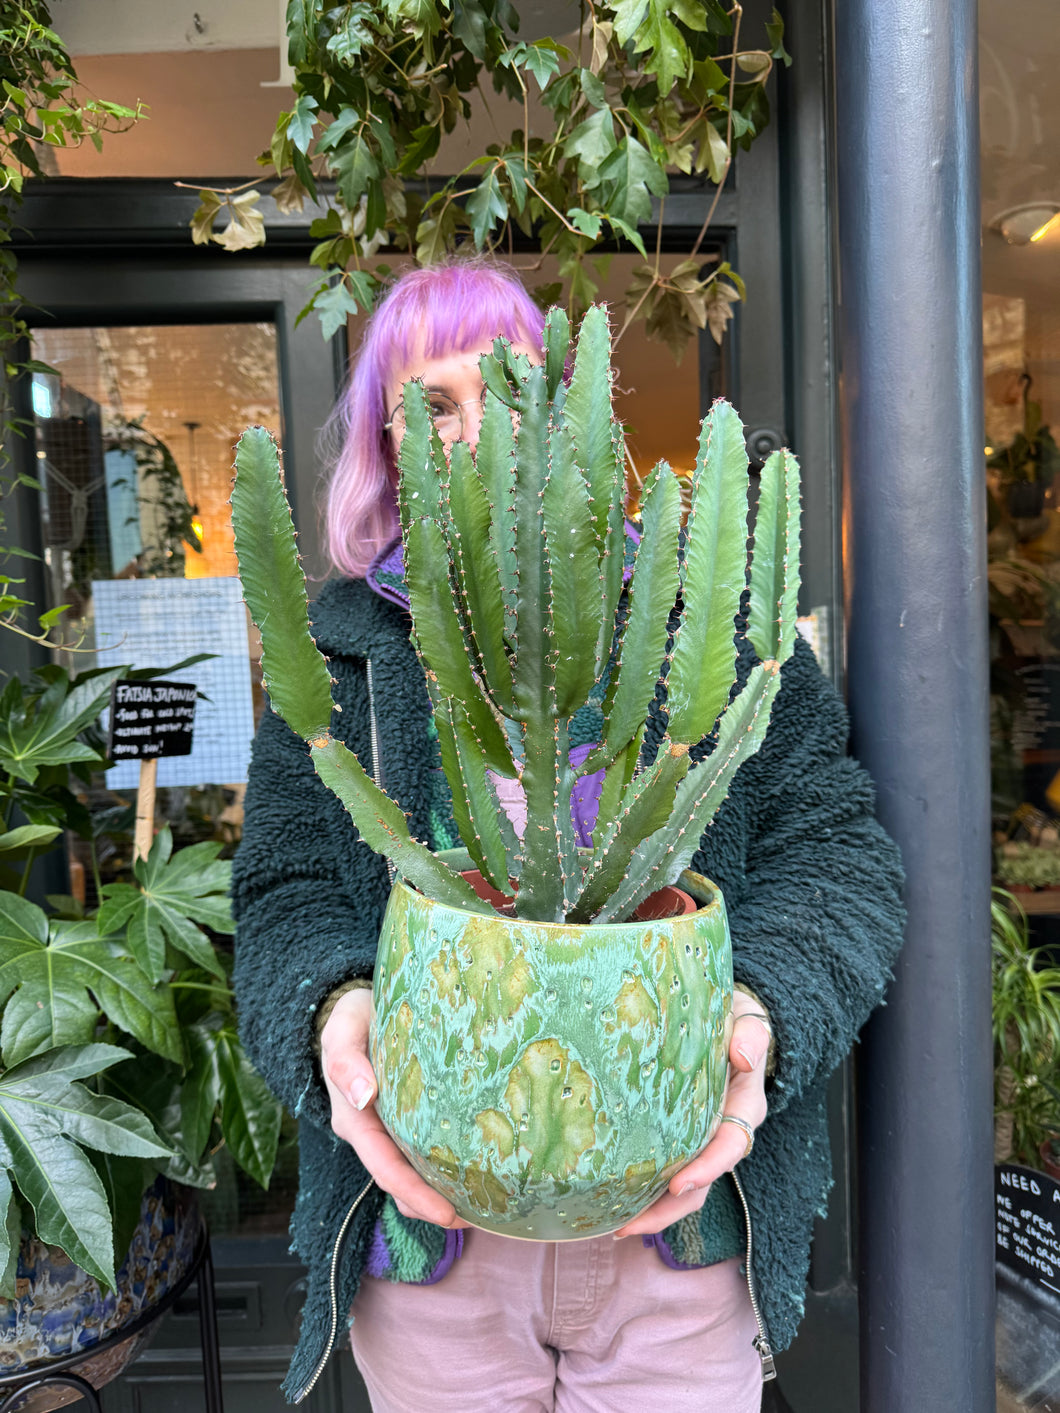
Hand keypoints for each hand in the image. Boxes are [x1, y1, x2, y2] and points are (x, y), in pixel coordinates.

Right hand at [320, 986, 469, 1228]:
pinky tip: (475, 1166)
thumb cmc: (349, 1021)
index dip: (414, 1193)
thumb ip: (346, 1061)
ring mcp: (389, 1128)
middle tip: (478, 1215)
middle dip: (434, 1204)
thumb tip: (363, 1095)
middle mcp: (372, 1132)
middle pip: (402, 1180)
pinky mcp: (406, 1117)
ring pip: (414, 1171)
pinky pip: (424, 1148)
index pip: (385, 1168)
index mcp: (354, 1121)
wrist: (356, 1009)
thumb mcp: (341, 1033)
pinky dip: (445, 1165)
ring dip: (441, 1192)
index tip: (445, 1213)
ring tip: (482, 1204)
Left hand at [611, 988, 771, 1237]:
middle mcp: (722, 1131)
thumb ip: (752, 1035)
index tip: (678, 1184)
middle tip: (629, 1224)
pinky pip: (664, 1168)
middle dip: (669, 1209)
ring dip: (652, 1210)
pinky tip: (610, 1201)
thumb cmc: (736, 1021)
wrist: (728, 1020)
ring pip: (682, 1187)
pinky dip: (642, 1189)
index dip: (706, 1169)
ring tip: (615, 1225)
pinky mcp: (677, 1135)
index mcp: (742, 1108)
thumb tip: (742, 1055)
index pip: (729, 1146)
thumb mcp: (750, 1020)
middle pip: (702, 1182)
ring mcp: (699, 1138)